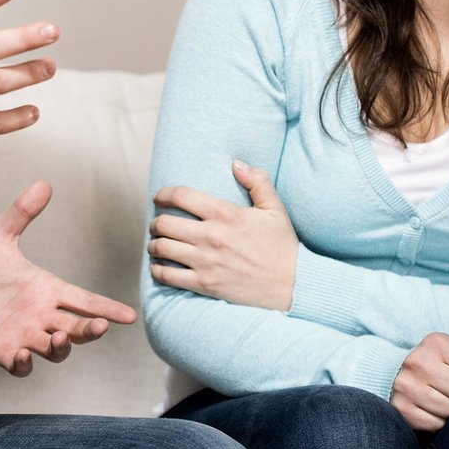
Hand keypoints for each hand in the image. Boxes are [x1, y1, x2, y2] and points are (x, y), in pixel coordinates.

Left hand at [0, 181, 137, 376]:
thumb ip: (21, 212)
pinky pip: (20, 365)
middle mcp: (40, 315)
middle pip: (77, 329)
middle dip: (91, 331)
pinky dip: (26, 364)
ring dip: (62, 347)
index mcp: (46, 289)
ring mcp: (22, 335)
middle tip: (99, 326)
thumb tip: (44, 183)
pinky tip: (23, 355)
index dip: (107, 308)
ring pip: (55, 350)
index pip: (84, 300)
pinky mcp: (0, 351)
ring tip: (60, 337)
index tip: (129, 316)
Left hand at [147, 160, 299, 310]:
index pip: (181, 195)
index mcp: (225, 214)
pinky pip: (167, 275)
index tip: (160, 198)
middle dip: (155, 222)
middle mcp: (211, 236)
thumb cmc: (283, 247)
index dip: (163, 194)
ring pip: (161, 248)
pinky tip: (160, 267)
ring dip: (154, 245)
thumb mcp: (274, 209)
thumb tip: (237, 163)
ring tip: (157, 245)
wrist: (293, 285)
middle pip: (164, 223)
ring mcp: (205, 262)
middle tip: (158, 224)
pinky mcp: (204, 285)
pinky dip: (158, 270)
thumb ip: (257, 181)